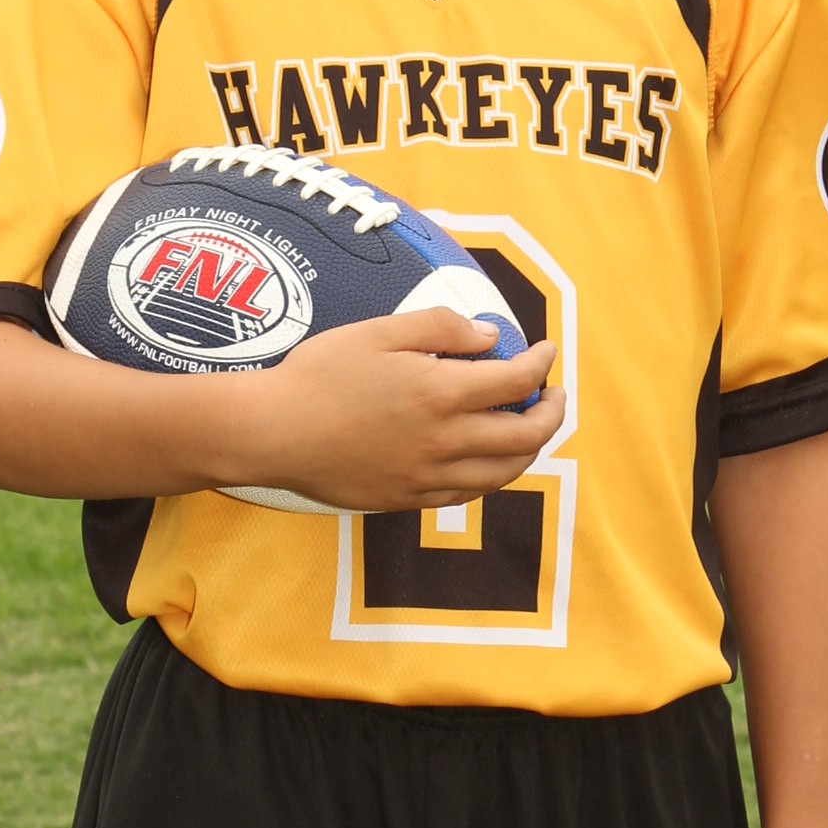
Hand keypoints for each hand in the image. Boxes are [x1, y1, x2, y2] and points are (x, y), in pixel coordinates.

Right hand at [216, 308, 563, 512]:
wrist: (273, 433)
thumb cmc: (321, 374)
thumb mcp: (379, 331)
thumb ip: (441, 328)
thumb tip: (490, 338)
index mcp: (441, 392)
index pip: (517, 382)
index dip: (542, 365)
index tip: (546, 351)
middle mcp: (445, 440)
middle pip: (525, 436)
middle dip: (551, 414)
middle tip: (554, 395)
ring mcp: (429, 476)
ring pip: (504, 473)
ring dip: (529, 450)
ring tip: (529, 429)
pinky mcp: (409, 499)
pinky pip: (468, 494)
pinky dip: (492, 476)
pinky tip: (488, 459)